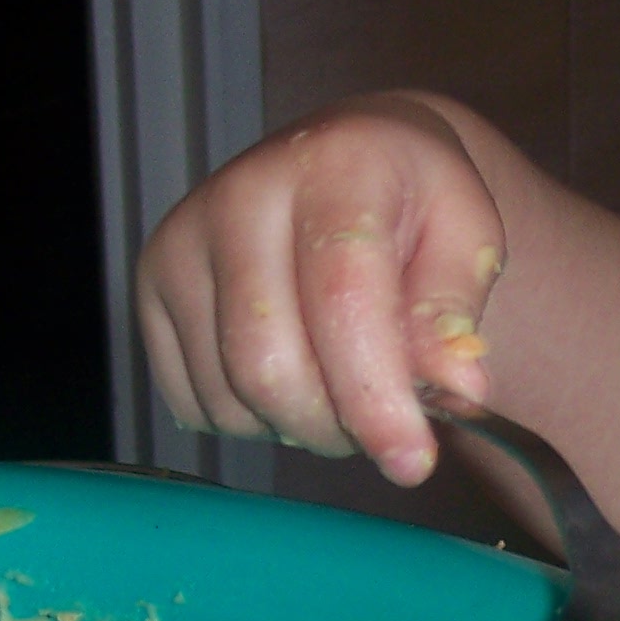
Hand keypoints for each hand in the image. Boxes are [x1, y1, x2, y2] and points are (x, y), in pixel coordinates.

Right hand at [135, 92, 504, 484]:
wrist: (344, 160)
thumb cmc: (413, 206)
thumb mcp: (468, 238)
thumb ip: (456, 312)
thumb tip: (459, 391)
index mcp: (332, 170)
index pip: (341, 302)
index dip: (375, 398)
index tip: (413, 460)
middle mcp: (240, 196)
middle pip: (270, 368)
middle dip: (338, 424)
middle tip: (384, 417)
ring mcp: (182, 240)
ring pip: (232, 396)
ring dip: (300, 425)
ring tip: (341, 382)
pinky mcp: (151, 283)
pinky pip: (196, 402)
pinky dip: (253, 419)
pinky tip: (291, 374)